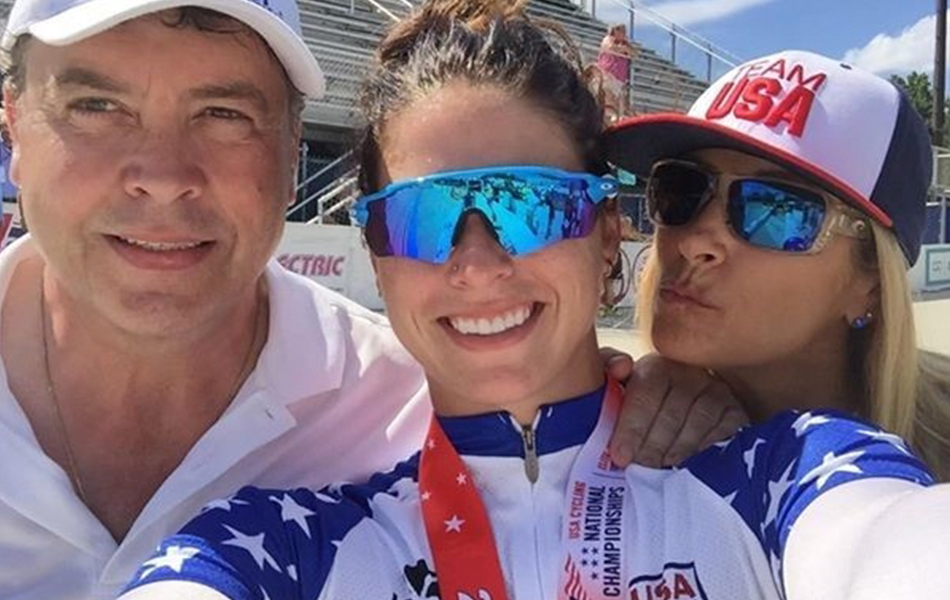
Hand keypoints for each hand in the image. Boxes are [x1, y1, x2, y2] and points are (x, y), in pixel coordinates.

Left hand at [606, 353, 748, 467]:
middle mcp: (690, 373)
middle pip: (671, 412)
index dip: (632, 425)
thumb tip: (621, 366)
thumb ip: (608, 372)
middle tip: (640, 470)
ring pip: (697, 423)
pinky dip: (704, 453)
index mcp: (657, 366)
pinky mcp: (736, 413)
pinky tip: (689, 468)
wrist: (672, 415)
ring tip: (661, 472)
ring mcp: (716, 392)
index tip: (620, 455)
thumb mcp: (616, 389)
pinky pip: (723, 434)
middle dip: (652, 445)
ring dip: (677, 451)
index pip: (647, 389)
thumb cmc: (637, 407)